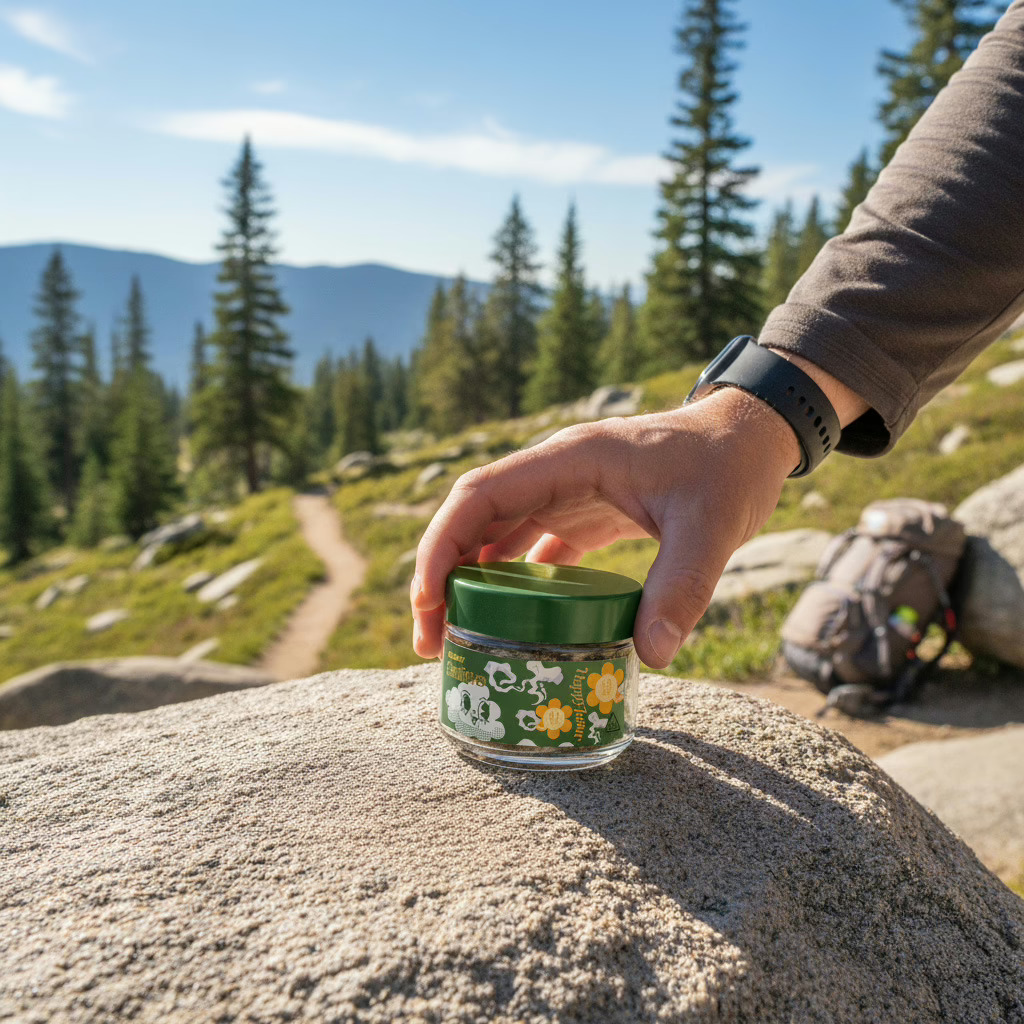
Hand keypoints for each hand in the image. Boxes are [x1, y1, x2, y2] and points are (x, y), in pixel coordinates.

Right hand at [411, 387, 801, 667]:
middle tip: (431, 641)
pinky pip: (530, 550)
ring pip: (495, 536)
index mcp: (570, 459)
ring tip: (454, 642)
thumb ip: (683, 585)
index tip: (427, 602)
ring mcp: (566, 494)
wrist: (750, 439)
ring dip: (469, 585)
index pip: (480, 495)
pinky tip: (506, 626)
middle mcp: (555, 473)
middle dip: (441, 576)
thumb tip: (652, 655)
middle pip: (474, 520)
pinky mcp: (583, 515)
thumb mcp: (711, 524)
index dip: (441, 545)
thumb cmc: (728, 466)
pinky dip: (511, 587)